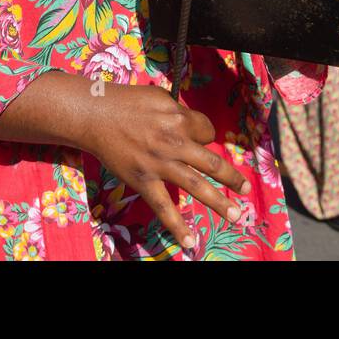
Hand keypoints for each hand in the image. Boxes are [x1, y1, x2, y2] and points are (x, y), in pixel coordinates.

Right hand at [80, 82, 249, 250]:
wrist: (93, 115)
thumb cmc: (126, 101)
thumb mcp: (158, 97)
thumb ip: (178, 111)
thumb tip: (192, 124)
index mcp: (179, 119)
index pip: (207, 132)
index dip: (205, 135)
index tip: (199, 140)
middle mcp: (174, 142)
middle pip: (211, 162)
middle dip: (231, 177)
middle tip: (245, 190)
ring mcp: (160, 164)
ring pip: (196, 185)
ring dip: (220, 202)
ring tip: (237, 215)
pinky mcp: (144, 181)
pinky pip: (164, 207)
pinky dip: (178, 226)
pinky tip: (191, 242)